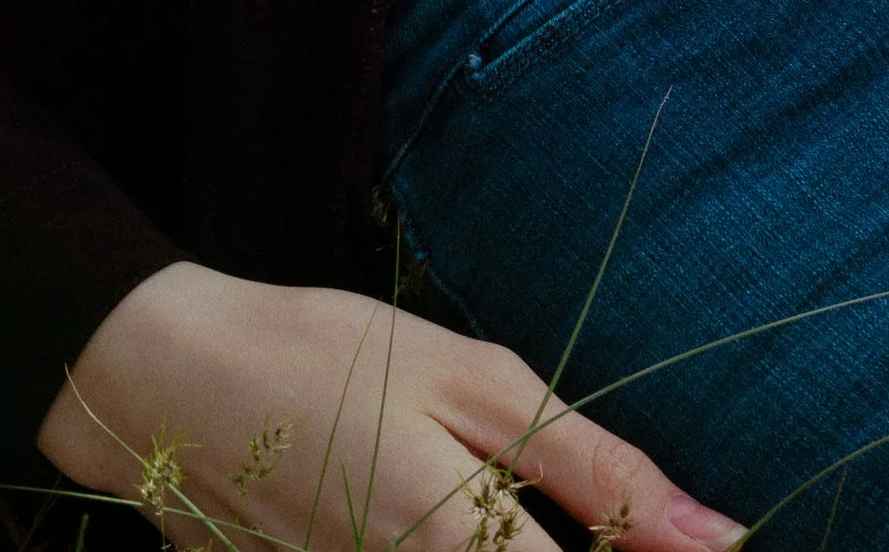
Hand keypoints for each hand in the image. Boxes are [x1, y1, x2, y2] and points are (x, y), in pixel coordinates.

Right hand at [38, 261, 746, 551]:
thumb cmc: (325, 356)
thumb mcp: (473, 381)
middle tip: (563, 505)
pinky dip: (468, 548)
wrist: (167, 382)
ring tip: (495, 494)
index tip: (702, 545)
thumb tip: (722, 537)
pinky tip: (457, 514)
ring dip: (522, 541)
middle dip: (586, 547)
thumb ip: (600, 472)